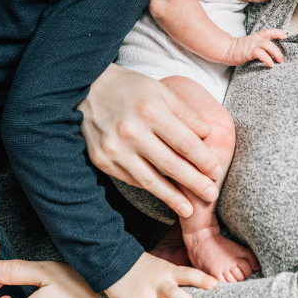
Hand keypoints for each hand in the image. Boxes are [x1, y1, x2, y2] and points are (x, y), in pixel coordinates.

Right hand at [79, 64, 220, 216]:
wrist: (81, 90)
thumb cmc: (126, 87)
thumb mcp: (158, 90)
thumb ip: (184, 112)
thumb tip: (207, 133)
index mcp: (150, 110)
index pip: (185, 142)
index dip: (203, 159)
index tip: (216, 170)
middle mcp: (131, 132)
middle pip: (171, 165)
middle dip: (195, 183)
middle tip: (211, 194)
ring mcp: (115, 149)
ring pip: (150, 180)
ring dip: (172, 198)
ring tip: (189, 210)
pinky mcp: (102, 161)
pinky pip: (132, 180)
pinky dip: (150, 189)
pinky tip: (164, 195)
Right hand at [103, 253, 216, 297]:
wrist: (113, 259)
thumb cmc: (147, 268)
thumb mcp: (164, 267)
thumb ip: (180, 278)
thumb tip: (211, 288)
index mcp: (169, 272)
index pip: (188, 274)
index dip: (202, 279)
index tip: (215, 285)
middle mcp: (157, 283)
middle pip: (173, 293)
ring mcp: (142, 295)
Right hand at [222, 29, 285, 66]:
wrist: (225, 49)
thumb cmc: (237, 50)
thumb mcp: (249, 46)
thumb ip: (258, 48)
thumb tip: (269, 54)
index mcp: (256, 37)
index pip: (268, 32)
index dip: (278, 33)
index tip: (285, 37)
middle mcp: (255, 40)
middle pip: (270, 41)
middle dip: (279, 50)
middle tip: (282, 59)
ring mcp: (252, 45)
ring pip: (268, 45)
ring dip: (276, 53)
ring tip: (279, 61)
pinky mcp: (249, 51)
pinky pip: (261, 54)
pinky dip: (267, 59)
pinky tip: (270, 64)